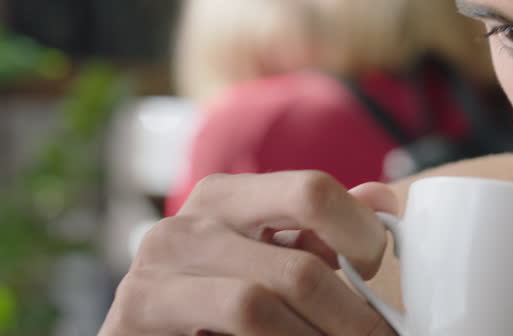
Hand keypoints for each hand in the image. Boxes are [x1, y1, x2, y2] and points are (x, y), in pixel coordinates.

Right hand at [98, 170, 399, 334]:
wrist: (150, 335)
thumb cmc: (213, 302)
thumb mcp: (267, 257)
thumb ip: (318, 230)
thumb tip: (381, 198)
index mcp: (222, 197)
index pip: (311, 192)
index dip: (361, 234)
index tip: (375, 271)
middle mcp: (181, 229)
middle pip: (297, 270)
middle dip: (352, 318)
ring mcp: (150, 278)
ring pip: (258, 309)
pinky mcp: (131, 321)